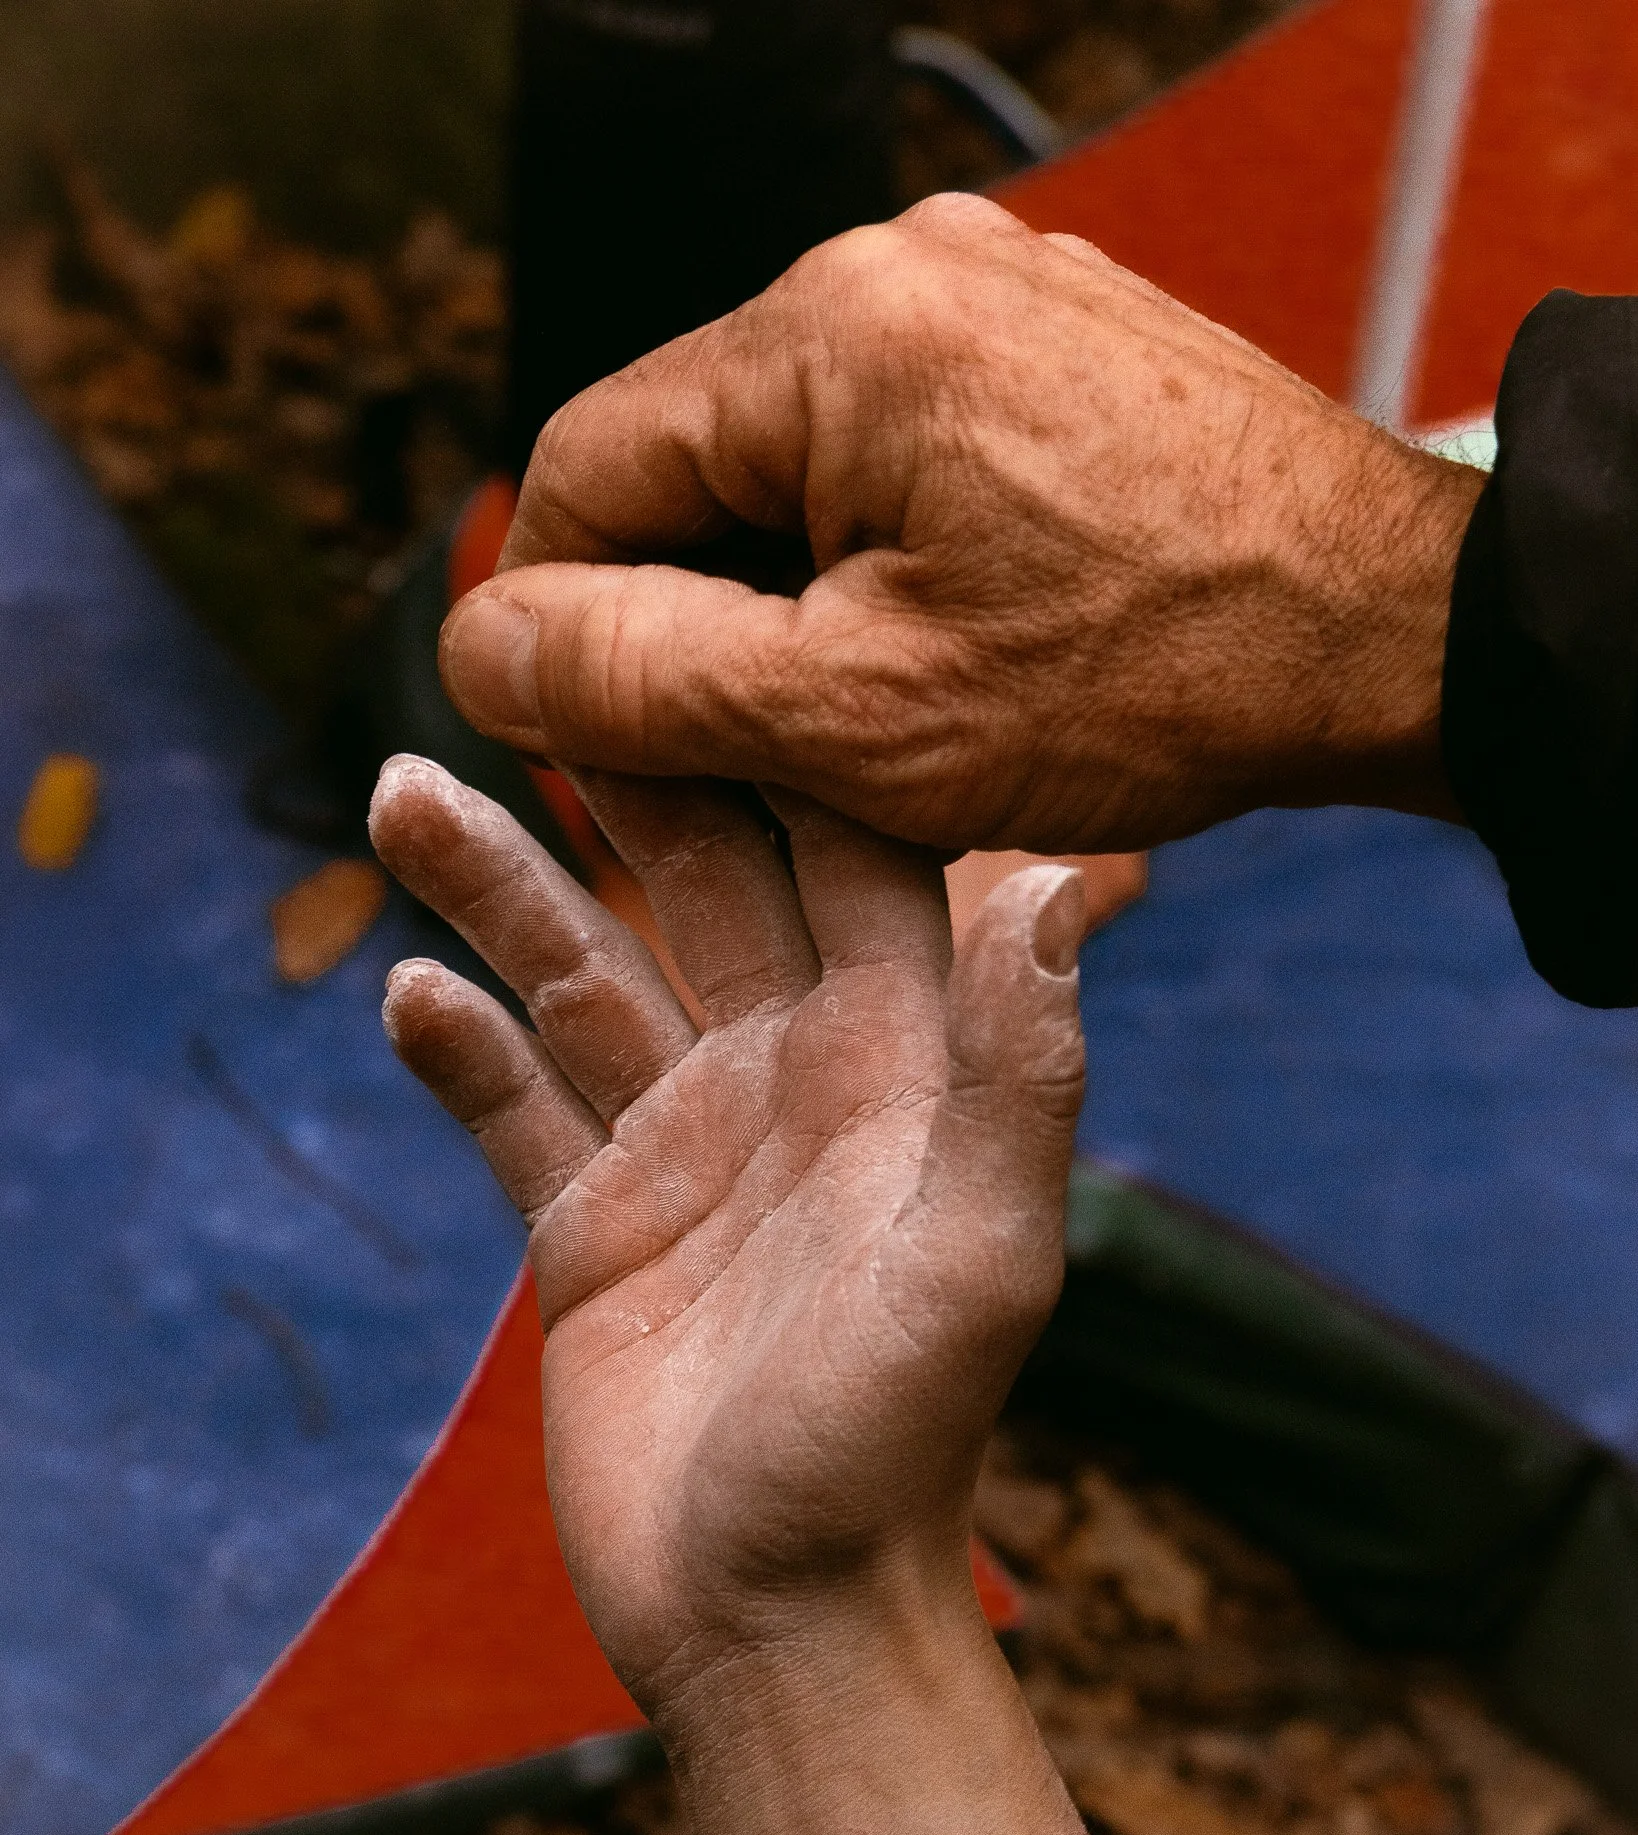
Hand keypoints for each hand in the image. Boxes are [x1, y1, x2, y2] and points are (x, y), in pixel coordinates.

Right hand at [369, 755, 1085, 1711]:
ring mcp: (681, 1145)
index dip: (789, 747)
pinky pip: (510, 1110)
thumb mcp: (980, 1258)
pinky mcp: (590, 1227)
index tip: (723, 621)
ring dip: (495, 891)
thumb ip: (1016, 1082)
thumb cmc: (897, 1444)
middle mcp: (784, 1076)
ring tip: (402, 792)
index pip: (842, 860)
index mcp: (889, 1059)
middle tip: (530, 666)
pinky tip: (403, 998)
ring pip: (576, 979)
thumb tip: (1059, 896)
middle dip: (617, 784)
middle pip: (689, 890)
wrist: (783, 1615)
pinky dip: (457, 1051)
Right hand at [439, 192, 1482, 855]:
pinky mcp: (1039, 342)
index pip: (579, 471)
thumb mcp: (862, 717)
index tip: (603, 750)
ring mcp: (979, 294)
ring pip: (783, 463)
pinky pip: (887, 445)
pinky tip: (939, 646)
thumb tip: (480, 645)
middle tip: (746, 764)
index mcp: (824, 337)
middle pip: (681, 462)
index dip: (560, 629)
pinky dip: (874, 554)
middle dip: (687, 618)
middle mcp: (892, 272)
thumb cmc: (1155, 674)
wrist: (1391, 632)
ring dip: (782, 595)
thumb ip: (643, 678)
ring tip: (865, 717)